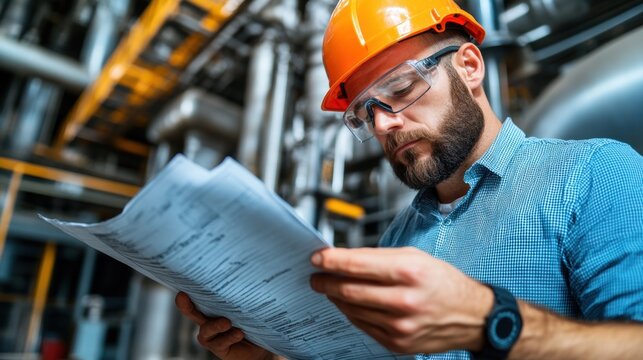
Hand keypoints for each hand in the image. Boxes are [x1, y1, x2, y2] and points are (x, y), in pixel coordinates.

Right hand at [175, 292, 275, 359]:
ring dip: (215, 325)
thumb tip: (246, 278)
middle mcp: (208, 320)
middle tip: (182, 296)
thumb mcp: (248, 306)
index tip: (182, 284)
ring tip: (227, 322)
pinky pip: (220, 343)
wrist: (260, 345)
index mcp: (213, 306)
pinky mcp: (220, 348)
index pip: (200, 296)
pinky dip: (229, 337)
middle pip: (192, 312)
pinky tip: (239, 333)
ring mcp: (212, 335)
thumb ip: (243, 296)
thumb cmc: (253, 320)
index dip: (190, 290)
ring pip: (206, 329)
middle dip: (185, 305)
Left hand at [310, 247, 493, 353]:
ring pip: (353, 309)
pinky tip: (349, 304)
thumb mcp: (416, 257)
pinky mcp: (398, 342)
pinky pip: (363, 326)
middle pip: (350, 290)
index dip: (332, 261)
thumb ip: (379, 258)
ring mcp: (400, 325)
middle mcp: (404, 300)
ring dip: (336, 298)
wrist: (472, 316)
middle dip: (326, 282)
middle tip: (316, 276)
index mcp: (409, 271)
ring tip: (330, 288)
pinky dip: (352, 313)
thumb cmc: (443, 282)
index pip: (358, 265)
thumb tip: (345, 259)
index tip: (317, 258)